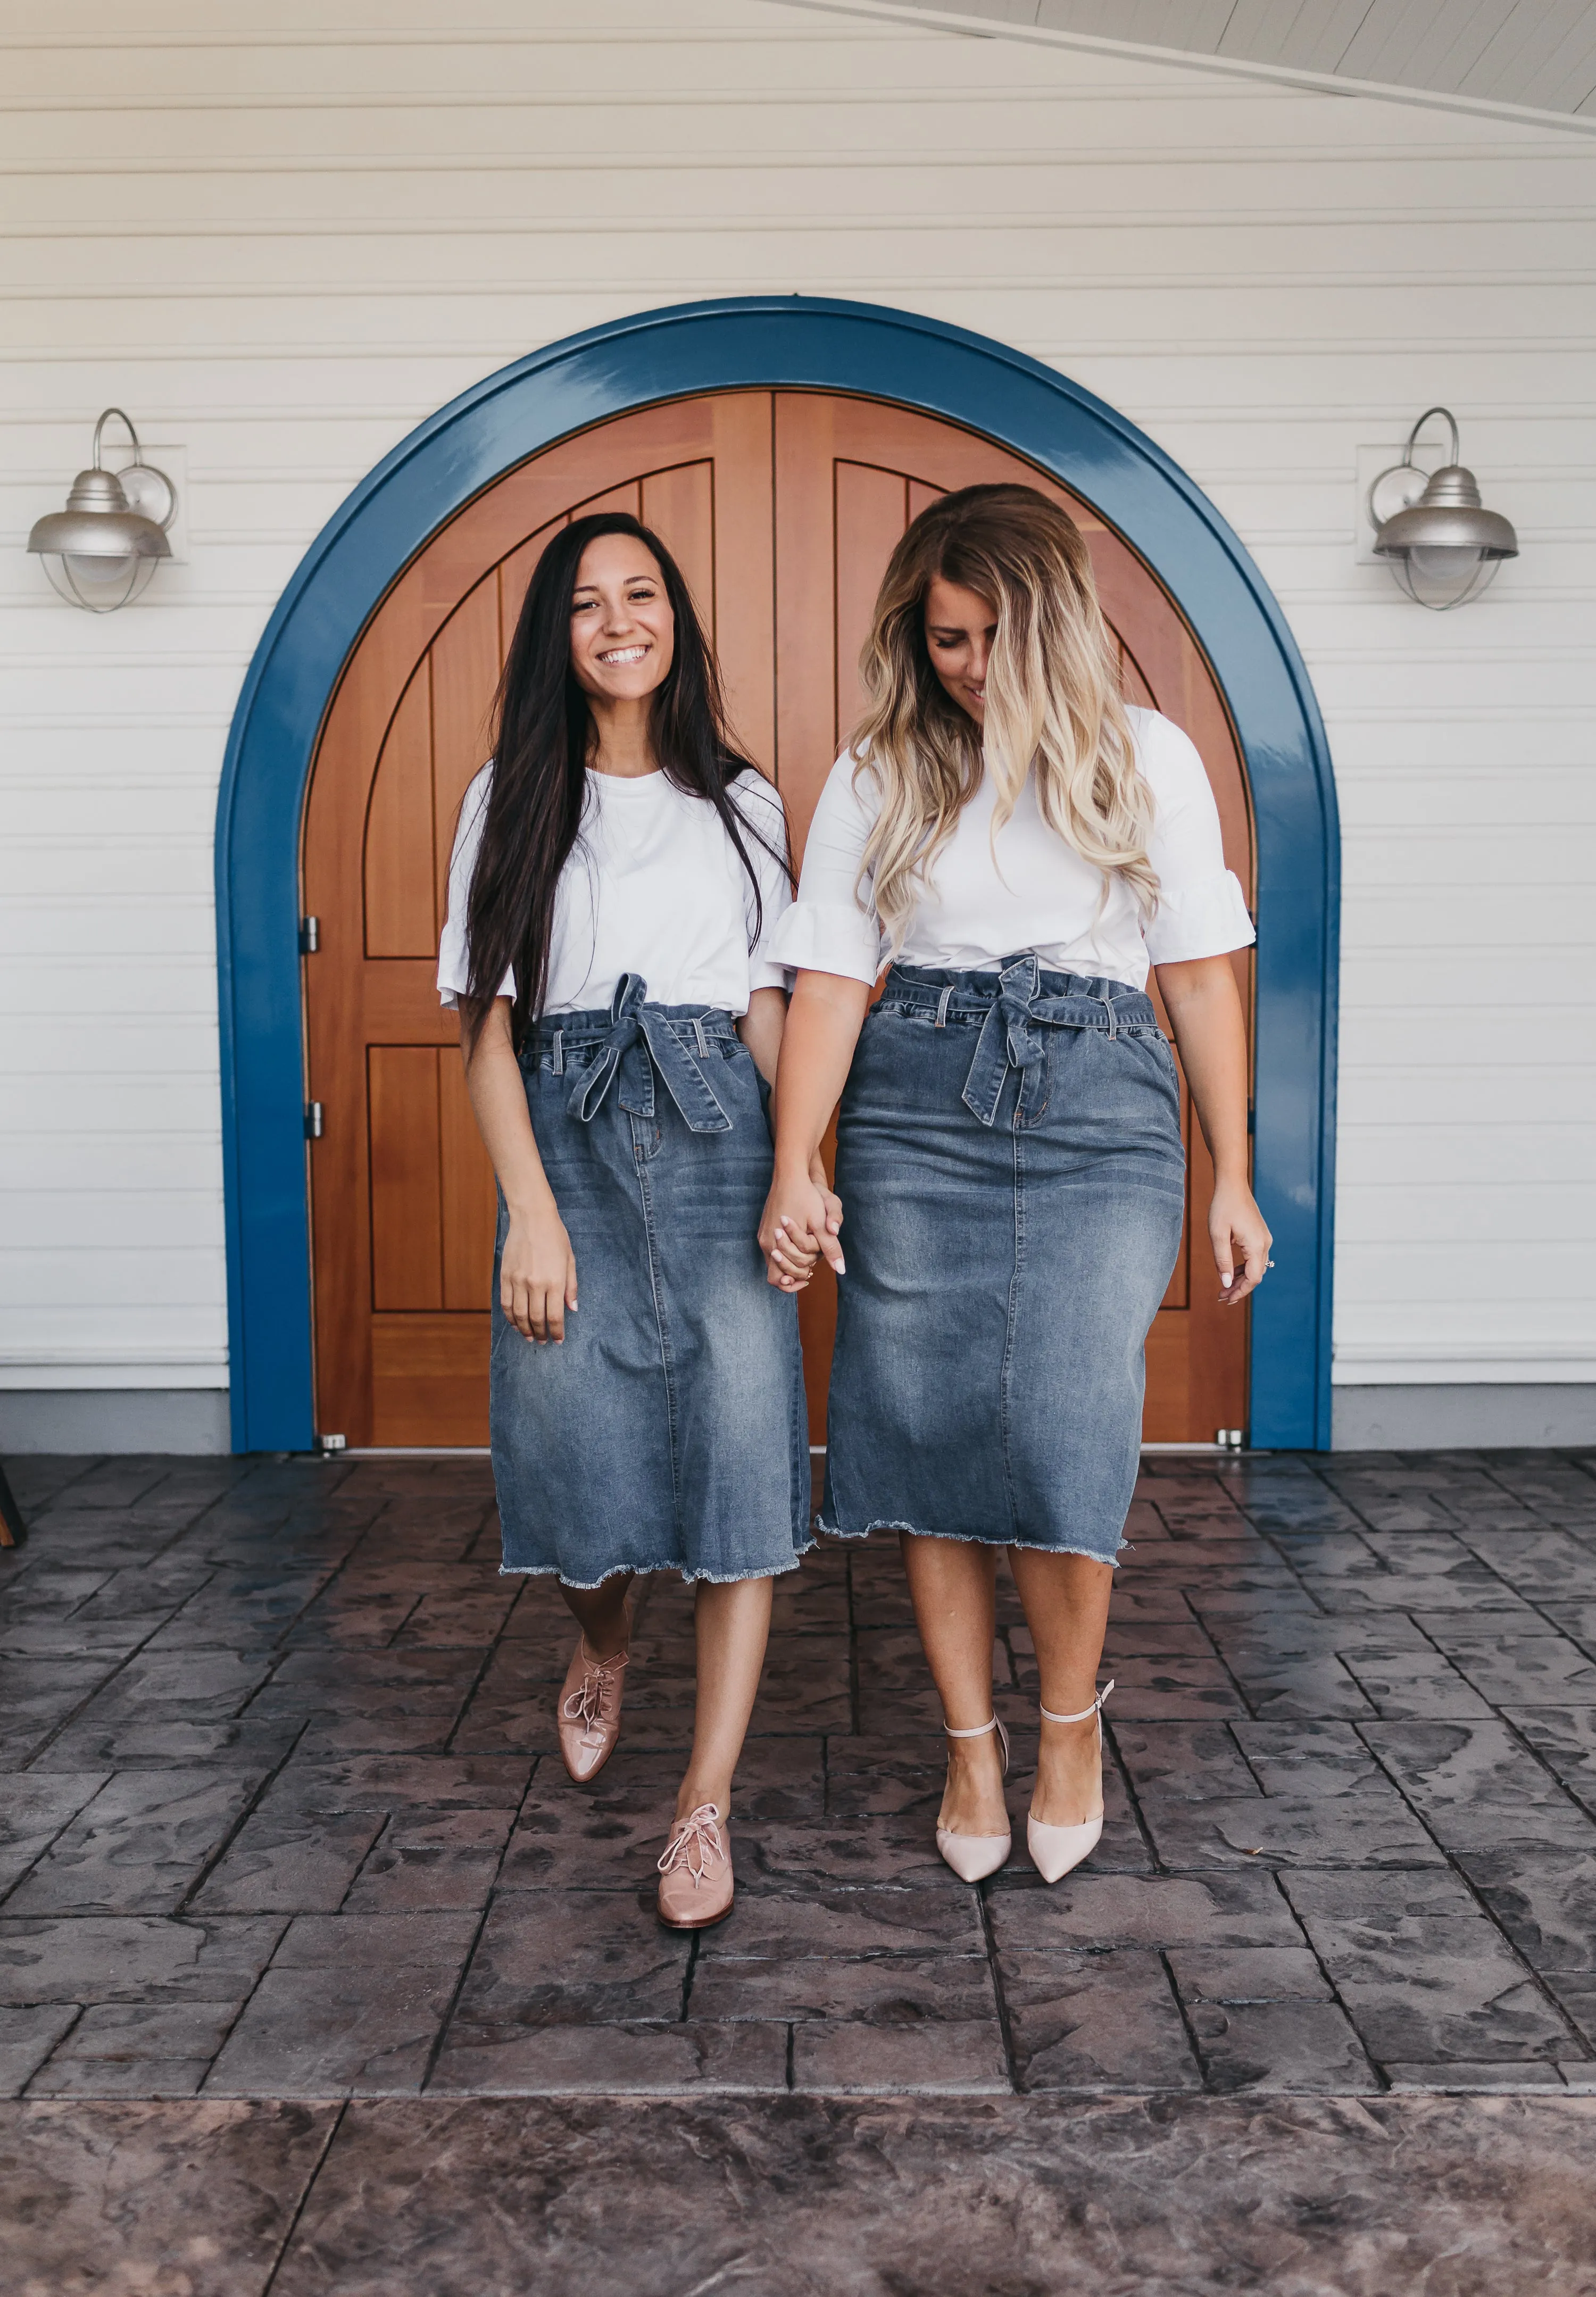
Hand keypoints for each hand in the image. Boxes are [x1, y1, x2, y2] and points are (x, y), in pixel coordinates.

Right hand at [501, 1201, 577, 1341]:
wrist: (532, 1218)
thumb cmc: (555, 1237)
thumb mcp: (570, 1260)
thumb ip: (571, 1287)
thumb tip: (573, 1309)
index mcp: (555, 1281)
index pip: (555, 1316)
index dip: (556, 1332)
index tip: (558, 1340)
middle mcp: (535, 1284)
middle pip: (536, 1319)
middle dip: (541, 1334)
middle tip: (543, 1341)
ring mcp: (518, 1281)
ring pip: (519, 1315)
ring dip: (524, 1329)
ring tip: (529, 1336)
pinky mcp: (505, 1276)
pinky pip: (506, 1303)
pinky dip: (510, 1317)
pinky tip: (515, 1323)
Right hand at [758, 1166, 844, 1292]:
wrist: (790, 1174)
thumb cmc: (806, 1196)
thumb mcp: (821, 1223)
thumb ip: (830, 1248)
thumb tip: (841, 1269)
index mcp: (776, 1244)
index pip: (779, 1279)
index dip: (794, 1284)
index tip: (810, 1276)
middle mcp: (765, 1242)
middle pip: (775, 1273)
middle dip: (793, 1273)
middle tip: (810, 1268)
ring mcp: (763, 1234)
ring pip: (774, 1260)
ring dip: (790, 1262)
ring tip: (807, 1256)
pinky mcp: (764, 1227)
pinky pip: (773, 1249)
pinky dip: (785, 1252)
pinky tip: (800, 1244)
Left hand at [1210, 1178, 1271, 1306]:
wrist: (1232, 1184)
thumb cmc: (1223, 1207)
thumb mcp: (1218, 1235)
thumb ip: (1222, 1261)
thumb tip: (1226, 1283)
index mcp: (1256, 1245)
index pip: (1252, 1278)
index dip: (1239, 1291)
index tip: (1225, 1299)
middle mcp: (1265, 1244)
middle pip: (1255, 1275)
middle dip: (1239, 1288)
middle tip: (1222, 1297)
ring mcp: (1264, 1239)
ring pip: (1255, 1267)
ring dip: (1240, 1279)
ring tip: (1224, 1287)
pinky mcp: (1260, 1235)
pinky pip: (1254, 1258)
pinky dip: (1243, 1268)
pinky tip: (1230, 1272)